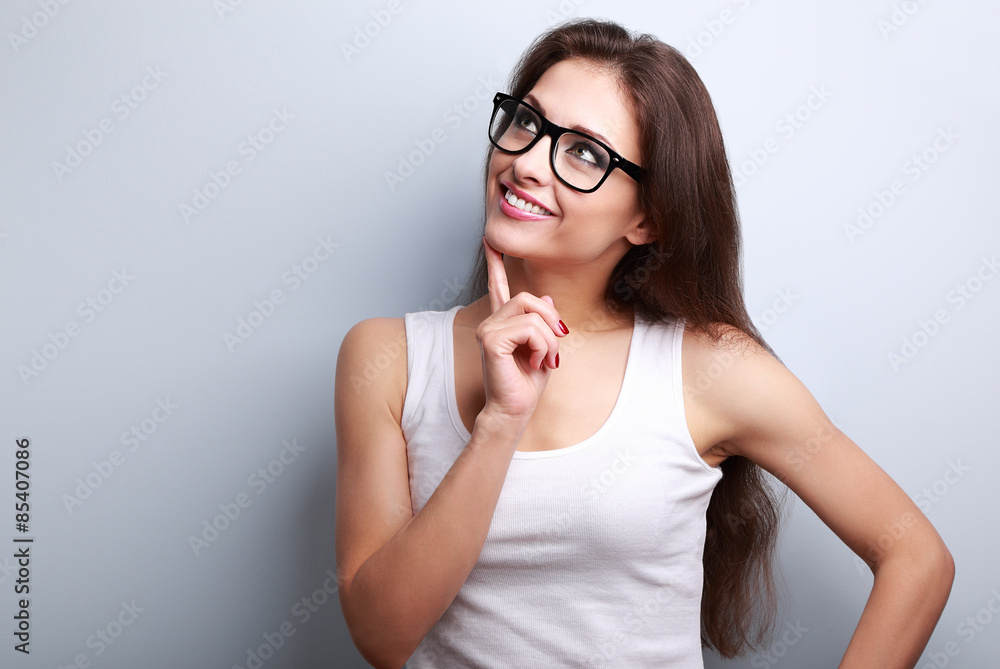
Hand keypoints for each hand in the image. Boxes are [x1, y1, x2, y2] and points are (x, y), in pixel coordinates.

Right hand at [476, 237, 566, 423]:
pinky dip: (542, 347)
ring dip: (549, 340)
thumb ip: (543, 324)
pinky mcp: (491, 339)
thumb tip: (546, 298)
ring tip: (544, 360)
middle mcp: (491, 322)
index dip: (495, 263)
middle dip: (551, 320)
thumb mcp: (545, 349)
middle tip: (557, 343)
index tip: (490, 241)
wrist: (515, 410)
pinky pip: (529, 329)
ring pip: (531, 314)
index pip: (497, 287)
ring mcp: (488, 329)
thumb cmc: (527, 384)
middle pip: (527, 298)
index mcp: (502, 323)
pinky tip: (536, 363)